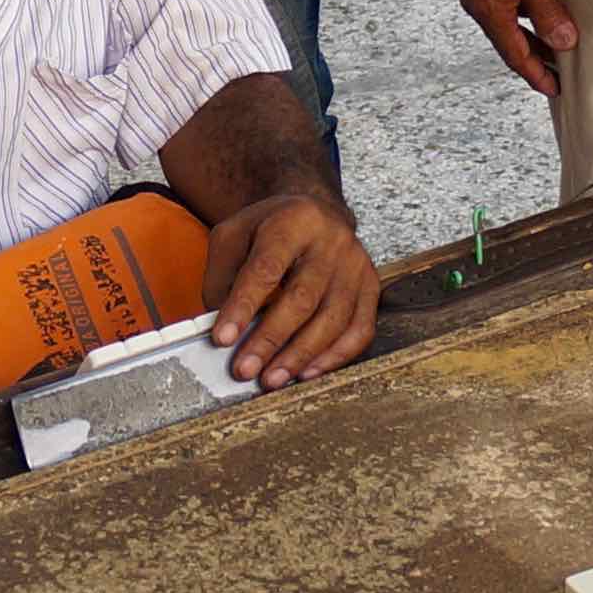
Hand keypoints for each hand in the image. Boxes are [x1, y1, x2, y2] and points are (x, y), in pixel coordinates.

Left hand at [199, 188, 376, 385]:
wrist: (315, 213)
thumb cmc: (269, 230)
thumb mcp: (234, 237)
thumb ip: (222, 279)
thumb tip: (224, 332)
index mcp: (292, 221)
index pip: (266, 269)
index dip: (243, 307)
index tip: (222, 338)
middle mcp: (331, 241)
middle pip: (303, 298)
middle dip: (271, 339)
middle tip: (245, 369)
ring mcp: (355, 265)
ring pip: (333, 318)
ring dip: (300, 355)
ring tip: (271, 378)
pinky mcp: (370, 286)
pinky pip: (359, 329)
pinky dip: (334, 356)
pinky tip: (307, 372)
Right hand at [455, 0, 579, 97]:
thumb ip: (548, 11)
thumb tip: (564, 45)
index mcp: (487, 8)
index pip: (514, 54)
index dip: (537, 75)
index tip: (557, 91)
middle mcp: (476, 0)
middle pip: (509, 41)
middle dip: (535, 58)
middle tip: (561, 75)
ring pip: (508, 20)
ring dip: (532, 33)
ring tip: (558, 44)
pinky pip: (506, 0)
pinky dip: (526, 10)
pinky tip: (544, 5)